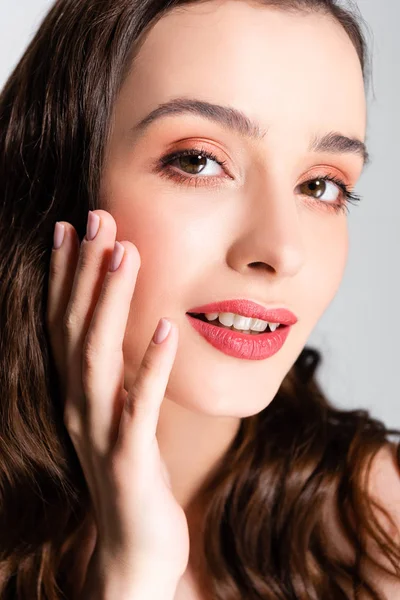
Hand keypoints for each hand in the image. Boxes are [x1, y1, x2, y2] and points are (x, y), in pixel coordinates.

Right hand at [46, 209, 189, 586]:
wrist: (136, 549)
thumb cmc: (132, 474)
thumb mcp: (122, 414)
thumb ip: (121, 375)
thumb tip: (137, 328)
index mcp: (77, 393)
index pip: (63, 322)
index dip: (65, 274)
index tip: (73, 225)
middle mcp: (79, 406)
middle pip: (74, 327)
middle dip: (84, 270)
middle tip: (97, 217)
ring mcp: (100, 433)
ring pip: (97, 358)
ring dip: (110, 303)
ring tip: (127, 255)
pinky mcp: (129, 460)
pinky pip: (139, 406)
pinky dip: (151, 366)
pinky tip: (168, 329)